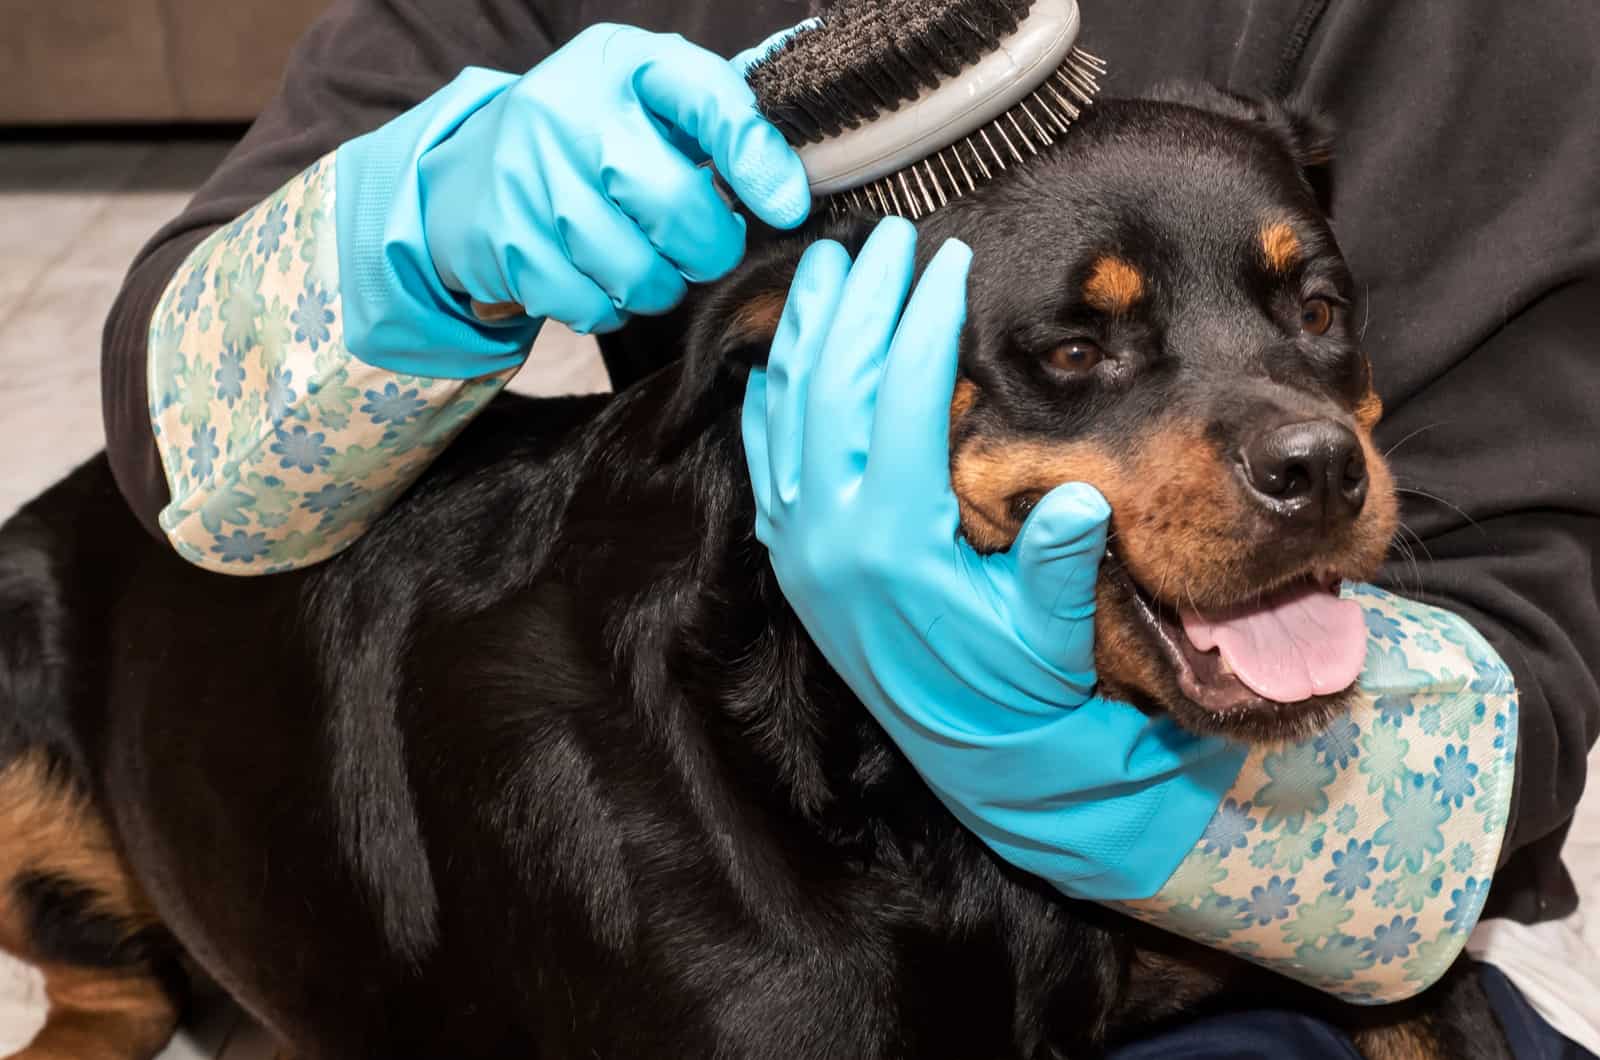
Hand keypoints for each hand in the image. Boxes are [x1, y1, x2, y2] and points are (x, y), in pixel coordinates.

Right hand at [336, 24, 809, 377]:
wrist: (471, 170)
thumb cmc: (595, 137)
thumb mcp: (650, 99)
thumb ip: (722, 115)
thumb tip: (817, 142)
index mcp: (624, 64)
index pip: (708, 100)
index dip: (758, 160)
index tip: (788, 207)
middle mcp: (570, 111)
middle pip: (677, 209)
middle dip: (708, 248)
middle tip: (702, 247)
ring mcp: (529, 177)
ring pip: (637, 273)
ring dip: (657, 285)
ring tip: (643, 259)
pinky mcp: (505, 242)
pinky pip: (589, 306)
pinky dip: (605, 308)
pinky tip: (595, 275)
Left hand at [741, 218, 1244, 899]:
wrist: (977, 760)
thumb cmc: (1021, 694)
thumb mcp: (1051, 637)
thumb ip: (1056, 568)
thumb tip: (1079, 496)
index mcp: (892, 544)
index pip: (901, 400)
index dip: (924, 321)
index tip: (948, 263)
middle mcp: (827, 538)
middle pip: (830, 386)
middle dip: (857, 302)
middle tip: (885, 239)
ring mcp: (797, 546)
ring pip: (782, 412)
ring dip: (806, 332)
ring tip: (828, 265)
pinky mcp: (788, 556)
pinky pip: (764, 456)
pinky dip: (772, 393)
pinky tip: (790, 351)